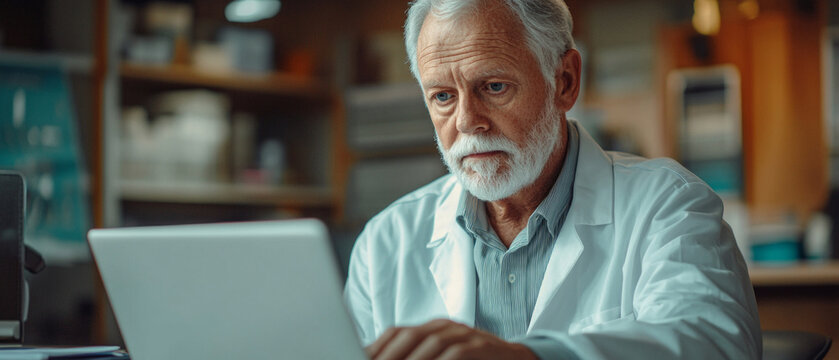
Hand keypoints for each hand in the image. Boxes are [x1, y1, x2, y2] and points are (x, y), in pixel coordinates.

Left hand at [365, 319, 537, 359]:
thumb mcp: (444, 359)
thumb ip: (420, 357)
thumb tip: (378, 357)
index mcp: (434, 328)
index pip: (398, 332)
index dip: (377, 347)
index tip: (361, 356)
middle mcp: (448, 327)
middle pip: (409, 335)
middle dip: (388, 354)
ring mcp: (467, 335)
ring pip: (431, 344)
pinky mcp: (483, 347)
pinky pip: (456, 354)